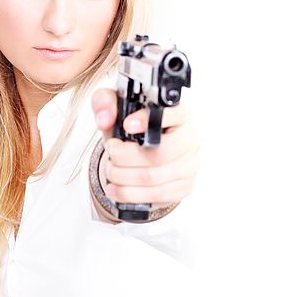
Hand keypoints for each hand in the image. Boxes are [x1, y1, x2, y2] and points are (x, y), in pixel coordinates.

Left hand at [91, 89, 200, 205]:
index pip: (174, 115)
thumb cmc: (134, 129)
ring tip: (109, 169)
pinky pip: (155, 195)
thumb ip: (105, 102)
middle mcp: (191, 139)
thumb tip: (105, 119)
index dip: (149, 120)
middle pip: (159, 154)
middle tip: (110, 151)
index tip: (126, 125)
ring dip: (122, 176)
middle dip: (125, 156)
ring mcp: (189, 166)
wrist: (144, 154)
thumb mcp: (117, 109)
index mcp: (182, 114)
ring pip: (153, 177)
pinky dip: (128, 193)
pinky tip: (114, 188)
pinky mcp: (182, 187)